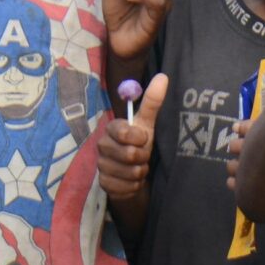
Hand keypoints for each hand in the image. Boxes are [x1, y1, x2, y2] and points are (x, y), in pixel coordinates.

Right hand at [97, 73, 169, 200]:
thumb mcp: (148, 123)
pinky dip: (135, 185)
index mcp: (112, 129)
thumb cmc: (141, 143)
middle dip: (143, 157)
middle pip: (128, 154)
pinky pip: (125, 187)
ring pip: (129, 173)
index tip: (144, 138)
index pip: (124, 132)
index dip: (139, 138)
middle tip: (144, 155)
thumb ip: (153, 101)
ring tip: (139, 167)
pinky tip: (133, 180)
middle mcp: (102, 146)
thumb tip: (163, 77)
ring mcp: (101, 166)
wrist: (135, 172)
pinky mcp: (104, 184)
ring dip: (140, 172)